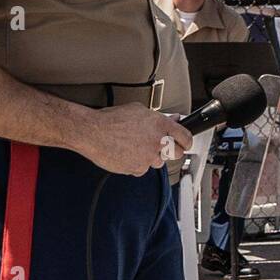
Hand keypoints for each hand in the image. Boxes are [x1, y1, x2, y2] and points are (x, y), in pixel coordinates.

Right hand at [79, 104, 193, 175]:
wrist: (92, 132)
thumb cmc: (112, 119)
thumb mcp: (139, 110)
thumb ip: (160, 117)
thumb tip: (173, 119)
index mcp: (161, 125)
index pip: (186, 137)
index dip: (187, 141)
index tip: (185, 143)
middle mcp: (158, 142)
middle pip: (177, 153)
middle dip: (172, 151)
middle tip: (161, 146)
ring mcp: (148, 157)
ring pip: (158, 162)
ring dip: (152, 157)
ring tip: (136, 147)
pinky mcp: (137, 168)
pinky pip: (142, 169)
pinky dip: (137, 164)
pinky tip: (127, 154)